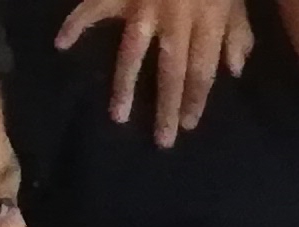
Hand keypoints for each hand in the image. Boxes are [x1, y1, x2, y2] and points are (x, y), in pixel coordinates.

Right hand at [54, 0, 250, 141]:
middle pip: (171, 70)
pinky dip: (76, 23)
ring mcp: (144, 4)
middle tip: (162, 140)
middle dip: (166, 106)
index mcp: (206, 18)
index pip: (202, 69)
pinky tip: (62, 43)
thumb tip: (235, 69)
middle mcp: (175, 17)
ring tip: (117, 116)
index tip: (188, 125)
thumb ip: (237, 29)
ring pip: (133, 50)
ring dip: (124, 84)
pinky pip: (95, 7)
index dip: (196, 99)